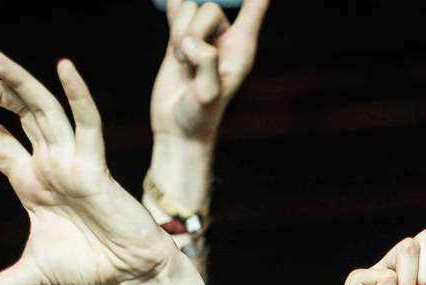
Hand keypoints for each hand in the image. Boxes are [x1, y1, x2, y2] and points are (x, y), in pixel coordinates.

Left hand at [0, 55, 179, 284]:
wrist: (129, 277)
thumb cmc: (88, 269)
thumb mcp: (30, 275)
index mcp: (30, 180)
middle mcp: (50, 162)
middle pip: (17, 113)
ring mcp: (72, 159)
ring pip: (44, 108)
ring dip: (20, 82)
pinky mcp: (96, 166)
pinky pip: (86, 122)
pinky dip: (77, 93)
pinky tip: (64, 67)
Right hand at [150, 0, 268, 144]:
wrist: (178, 130)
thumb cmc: (199, 118)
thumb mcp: (207, 94)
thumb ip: (206, 64)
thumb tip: (192, 42)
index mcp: (242, 47)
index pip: (254, 4)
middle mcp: (225, 38)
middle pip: (208, 6)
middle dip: (193, 30)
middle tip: (188, 61)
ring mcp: (203, 36)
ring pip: (188, 10)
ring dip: (178, 35)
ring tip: (180, 63)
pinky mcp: (181, 39)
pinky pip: (178, 10)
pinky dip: (174, 6)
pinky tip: (171, 0)